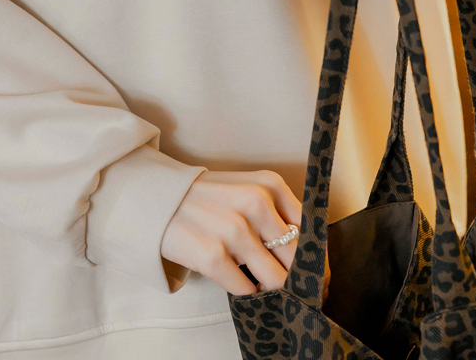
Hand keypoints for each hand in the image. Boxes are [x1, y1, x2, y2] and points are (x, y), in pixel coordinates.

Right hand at [161, 169, 303, 295]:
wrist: (160, 198)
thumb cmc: (211, 199)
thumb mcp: (248, 190)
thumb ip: (279, 215)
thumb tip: (309, 259)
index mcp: (269, 184)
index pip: (310, 231)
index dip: (315, 259)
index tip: (313, 275)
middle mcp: (254, 203)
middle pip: (296, 259)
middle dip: (297, 280)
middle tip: (293, 290)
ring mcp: (232, 229)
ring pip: (274, 279)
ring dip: (268, 287)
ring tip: (259, 281)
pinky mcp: (212, 256)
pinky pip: (246, 289)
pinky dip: (244, 291)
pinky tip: (234, 277)